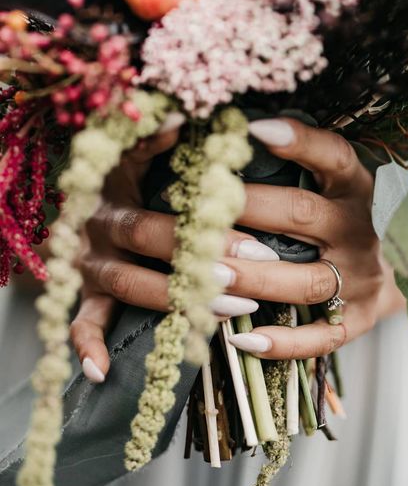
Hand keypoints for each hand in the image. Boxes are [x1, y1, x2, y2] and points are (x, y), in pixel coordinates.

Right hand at [71, 113, 277, 381]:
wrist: (71, 199)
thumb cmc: (112, 174)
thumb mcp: (130, 151)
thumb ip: (154, 137)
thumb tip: (183, 115)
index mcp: (115, 190)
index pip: (163, 206)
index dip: (206, 227)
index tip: (256, 244)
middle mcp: (99, 228)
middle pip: (148, 244)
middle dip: (201, 261)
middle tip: (252, 273)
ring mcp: (88, 265)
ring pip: (128, 286)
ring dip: (176, 301)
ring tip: (233, 308)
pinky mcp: (81, 291)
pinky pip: (80, 321)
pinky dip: (87, 345)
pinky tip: (102, 370)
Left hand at [224, 118, 405, 359]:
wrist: (403, 266)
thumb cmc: (348, 216)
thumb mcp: (338, 184)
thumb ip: (304, 166)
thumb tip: (242, 135)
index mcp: (355, 187)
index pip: (332, 156)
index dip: (298, 141)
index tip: (254, 130)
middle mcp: (360, 229)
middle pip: (301, 215)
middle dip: (247, 211)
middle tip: (198, 210)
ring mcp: (361, 277)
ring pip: (304, 280)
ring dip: (253, 278)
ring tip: (206, 275)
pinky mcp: (359, 318)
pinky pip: (321, 336)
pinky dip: (283, 342)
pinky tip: (241, 339)